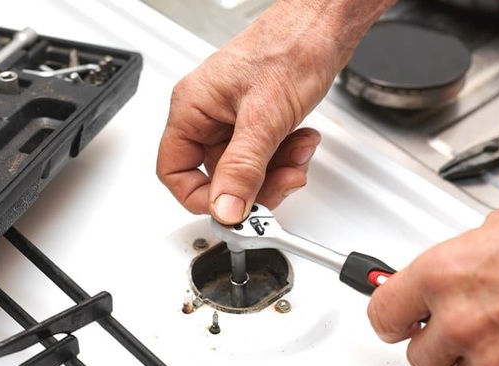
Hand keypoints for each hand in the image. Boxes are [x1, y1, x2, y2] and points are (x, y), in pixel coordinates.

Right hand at [157, 0, 392, 223]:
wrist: (324, 24)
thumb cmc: (290, 45)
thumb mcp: (265, 115)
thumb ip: (243, 167)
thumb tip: (226, 208)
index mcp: (192, 108)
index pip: (175, 171)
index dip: (201, 197)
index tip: (232, 209)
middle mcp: (208, 115)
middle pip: (217, 176)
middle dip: (253, 185)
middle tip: (280, 182)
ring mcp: (233, 118)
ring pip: (245, 170)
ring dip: (276, 171)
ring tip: (298, 153)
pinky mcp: (257, 120)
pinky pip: (264, 157)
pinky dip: (285, 157)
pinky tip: (301, 141)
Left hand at [368, 197, 498, 365]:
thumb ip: (463, 255)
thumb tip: (457, 264)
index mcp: (440, 275)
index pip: (382, 312)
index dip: (391, 316)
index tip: (396, 319)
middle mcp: (458, 321)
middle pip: (418, 353)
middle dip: (436, 340)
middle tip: (463, 323)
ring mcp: (489, 360)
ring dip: (480, 354)